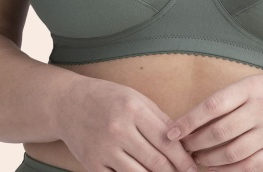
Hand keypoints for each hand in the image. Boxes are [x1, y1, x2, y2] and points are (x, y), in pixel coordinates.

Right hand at [56, 76, 197, 171]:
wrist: (68, 103)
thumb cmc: (108, 98)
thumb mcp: (136, 99)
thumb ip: (159, 119)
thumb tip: (183, 144)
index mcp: (133, 109)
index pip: (166, 140)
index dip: (183, 158)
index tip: (194, 167)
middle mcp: (119, 129)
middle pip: (156, 161)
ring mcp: (104, 149)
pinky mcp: (92, 165)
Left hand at [165, 73, 262, 171]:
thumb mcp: (249, 84)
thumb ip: (225, 99)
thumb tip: (191, 119)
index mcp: (249, 88)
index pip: (213, 106)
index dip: (189, 121)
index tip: (172, 131)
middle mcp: (260, 109)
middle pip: (220, 132)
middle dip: (195, 143)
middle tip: (181, 147)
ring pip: (232, 152)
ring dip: (208, 159)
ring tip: (195, 158)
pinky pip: (248, 166)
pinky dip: (227, 171)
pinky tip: (213, 170)